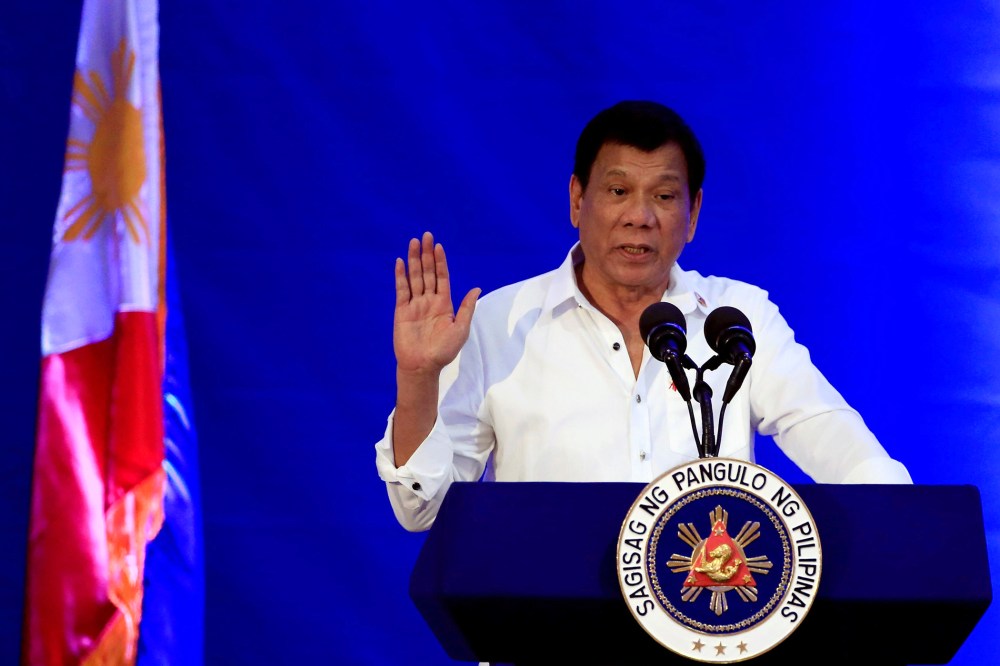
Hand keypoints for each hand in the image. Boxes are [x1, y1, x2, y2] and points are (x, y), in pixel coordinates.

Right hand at [393, 231, 480, 376]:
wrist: (423, 366)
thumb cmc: (444, 351)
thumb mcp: (460, 329)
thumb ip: (467, 308)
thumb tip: (476, 288)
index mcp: (444, 304)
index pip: (442, 277)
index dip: (440, 261)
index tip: (439, 246)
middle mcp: (429, 301)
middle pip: (428, 272)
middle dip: (427, 254)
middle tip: (426, 236)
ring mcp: (414, 304)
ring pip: (415, 277)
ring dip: (414, 260)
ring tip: (413, 243)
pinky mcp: (402, 310)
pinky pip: (401, 290)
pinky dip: (400, 276)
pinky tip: (400, 262)